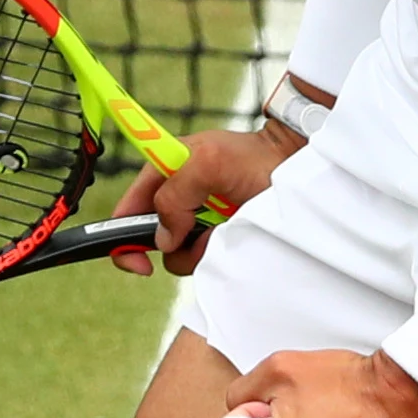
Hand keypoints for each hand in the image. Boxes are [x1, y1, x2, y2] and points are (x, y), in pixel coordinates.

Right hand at [107, 121, 302, 275]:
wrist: (297, 168)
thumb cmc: (256, 157)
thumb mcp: (209, 162)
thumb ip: (176, 193)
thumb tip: (162, 236)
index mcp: (165, 172)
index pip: (128, 209)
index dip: (121, 235)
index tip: (137, 260)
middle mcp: (177, 199)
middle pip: (151, 239)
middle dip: (170, 245)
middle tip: (194, 239)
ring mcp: (198, 221)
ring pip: (178, 255)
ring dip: (197, 251)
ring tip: (223, 229)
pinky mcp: (218, 239)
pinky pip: (203, 261)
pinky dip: (214, 255)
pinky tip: (232, 236)